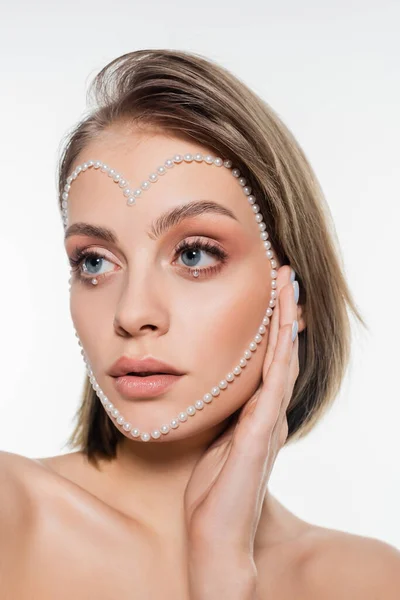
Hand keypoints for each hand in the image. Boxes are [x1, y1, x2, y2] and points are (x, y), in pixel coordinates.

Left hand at [184, 266, 299, 591]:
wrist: (216, 533)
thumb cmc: (213, 490)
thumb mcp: (215, 439)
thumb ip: (223, 413)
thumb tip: (217, 387)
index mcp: (256, 413)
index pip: (268, 360)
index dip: (272, 325)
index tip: (271, 291)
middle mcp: (267, 413)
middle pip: (280, 353)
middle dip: (284, 313)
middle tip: (286, 276)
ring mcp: (266, 423)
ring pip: (282, 363)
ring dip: (285, 325)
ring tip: (289, 289)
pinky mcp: (258, 436)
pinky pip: (272, 389)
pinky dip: (280, 359)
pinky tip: (282, 334)